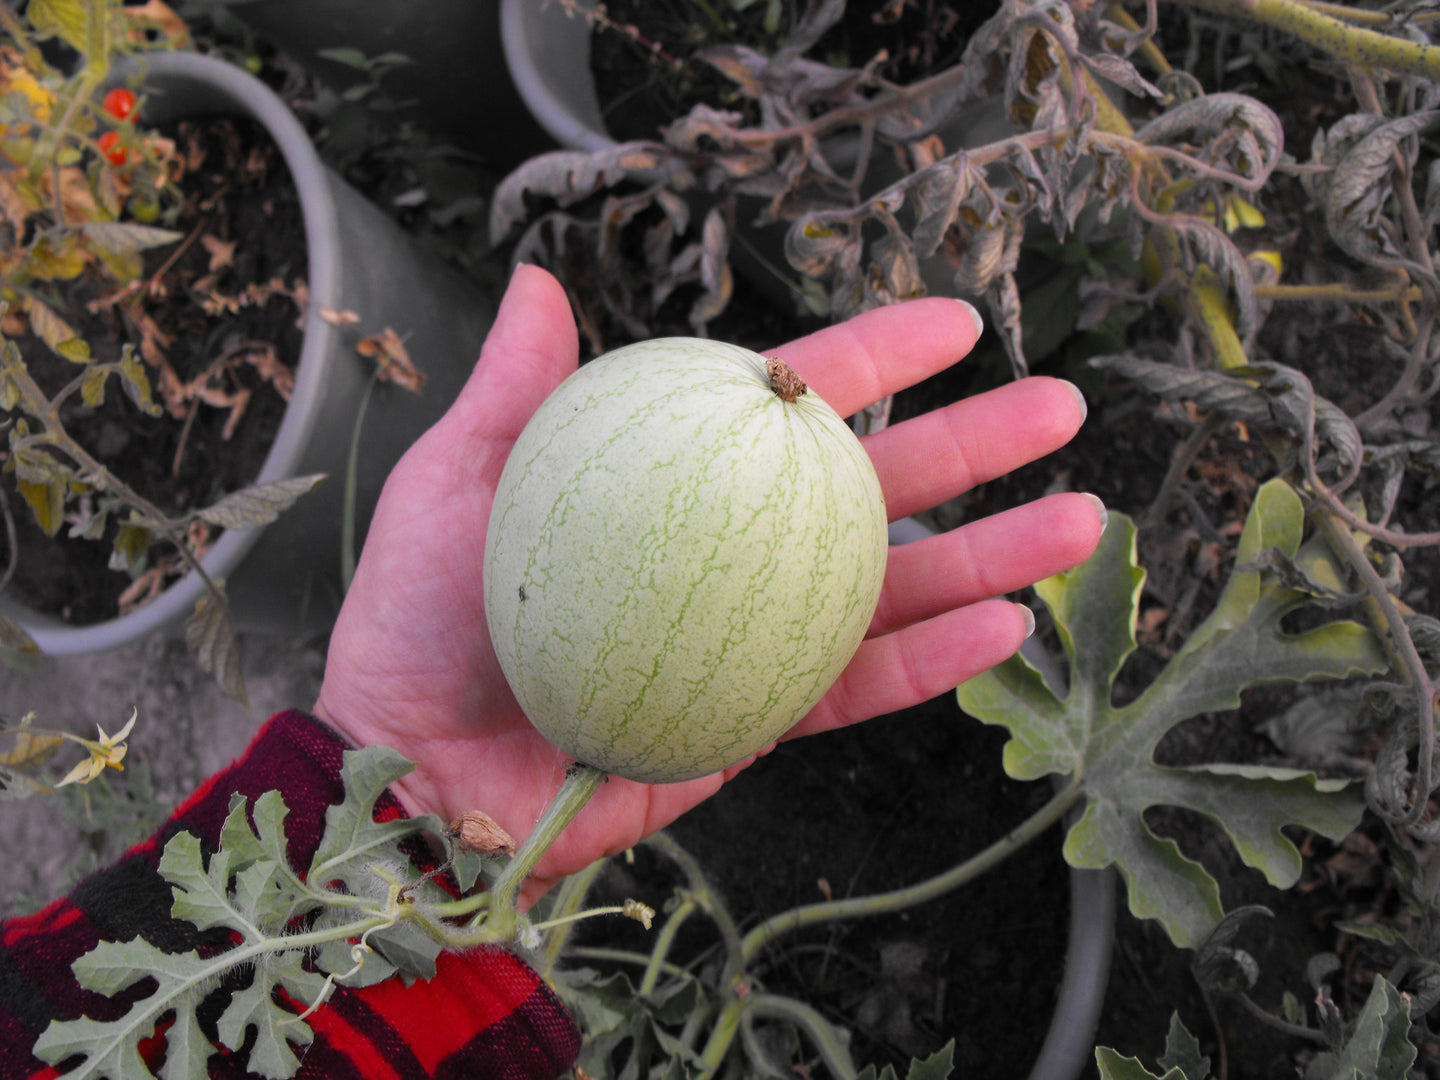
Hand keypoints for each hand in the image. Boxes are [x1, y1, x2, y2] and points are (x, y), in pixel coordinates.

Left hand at [313, 264, 1103, 903]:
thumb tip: (538, 277)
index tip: (959, 322)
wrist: (414, 775)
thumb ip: (515, 390)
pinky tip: (1005, 627)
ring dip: (989, 555)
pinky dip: (931, 663)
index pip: (790, 401)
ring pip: (890, 586)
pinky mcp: (756, 720)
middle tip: (1064, 408)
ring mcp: (751, 634)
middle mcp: (726, 547)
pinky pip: (855, 687)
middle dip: (974, 445)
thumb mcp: (457, 484)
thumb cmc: (419, 624)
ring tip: (1080, 522)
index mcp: (672, 477)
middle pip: (870, 485)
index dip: (879, 355)